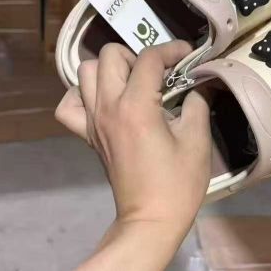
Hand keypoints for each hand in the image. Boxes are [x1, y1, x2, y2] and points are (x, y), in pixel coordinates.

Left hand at [55, 41, 211, 238]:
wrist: (151, 220)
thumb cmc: (178, 183)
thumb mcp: (197, 140)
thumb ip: (198, 103)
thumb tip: (201, 83)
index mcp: (136, 106)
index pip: (149, 59)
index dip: (172, 50)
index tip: (188, 56)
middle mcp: (108, 107)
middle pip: (109, 55)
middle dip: (137, 56)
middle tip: (158, 74)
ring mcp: (93, 121)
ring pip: (85, 72)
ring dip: (110, 69)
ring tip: (133, 83)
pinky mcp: (88, 135)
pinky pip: (70, 105)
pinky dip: (82, 95)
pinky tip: (104, 101)